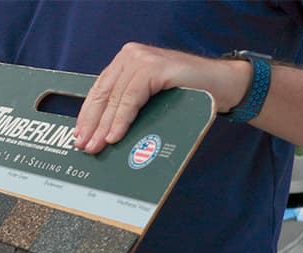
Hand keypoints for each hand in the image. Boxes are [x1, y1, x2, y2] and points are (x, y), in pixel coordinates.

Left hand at [74, 43, 250, 153]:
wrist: (222, 84)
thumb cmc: (188, 93)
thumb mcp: (150, 99)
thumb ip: (128, 106)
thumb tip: (102, 133)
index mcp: (126, 61)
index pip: (99, 90)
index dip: (87, 115)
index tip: (79, 135)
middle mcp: (130, 55)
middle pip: (103, 94)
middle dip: (92, 124)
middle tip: (85, 146)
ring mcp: (141, 59)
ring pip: (115, 98)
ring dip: (104, 126)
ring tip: (97, 146)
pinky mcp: (152, 67)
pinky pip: (130, 99)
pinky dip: (121, 120)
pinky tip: (114, 135)